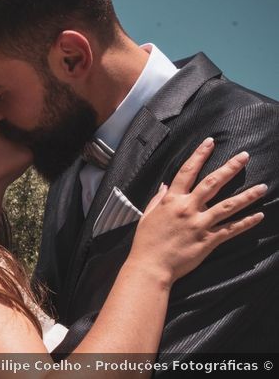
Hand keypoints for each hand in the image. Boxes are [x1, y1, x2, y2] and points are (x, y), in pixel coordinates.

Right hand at [130, 137, 266, 283]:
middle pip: (213, 183)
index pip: (187, 172)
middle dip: (230, 168)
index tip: (210, 142)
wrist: (150, 265)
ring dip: (247, 196)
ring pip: (228, 206)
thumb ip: (159, 198)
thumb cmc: (146, 240)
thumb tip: (166, 186)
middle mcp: (188, 209)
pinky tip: (259, 216)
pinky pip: (231, 229)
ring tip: (262, 187)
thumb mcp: (148, 215)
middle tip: (245, 156)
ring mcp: (200, 224)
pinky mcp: (208, 241)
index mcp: (172, 200)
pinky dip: (246, 222)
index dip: (199, 155)